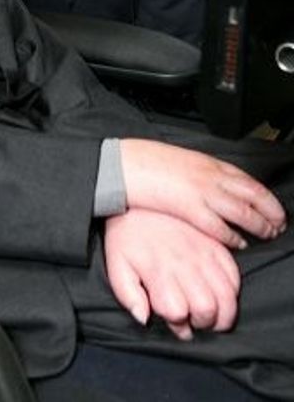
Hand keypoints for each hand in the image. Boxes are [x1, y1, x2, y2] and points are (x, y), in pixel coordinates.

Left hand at [104, 208, 240, 339]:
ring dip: (223, 312)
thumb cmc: (127, 237)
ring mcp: (202, 253)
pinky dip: (232, 290)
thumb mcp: (117, 265)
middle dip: (204, 323)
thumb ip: (128, 295)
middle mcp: (183, 264)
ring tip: (213, 314)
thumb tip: (143, 318)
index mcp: (158, 271)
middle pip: (208, 309)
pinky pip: (234, 274)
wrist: (139, 202)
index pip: (178, 313)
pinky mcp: (214, 244)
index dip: (178, 325)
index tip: (175, 321)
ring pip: (227, 295)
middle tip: (196, 319)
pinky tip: (220, 292)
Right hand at [120, 139, 285, 248]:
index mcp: (208, 163)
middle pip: (252, 195)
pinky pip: (219, 226)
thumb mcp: (181, 160)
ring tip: (268, 234)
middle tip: (279, 224)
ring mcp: (202, 192)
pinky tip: (240, 243)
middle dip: (270, 212)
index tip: (275, 207)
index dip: (266, 196)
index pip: (248, 180)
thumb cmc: (148, 162)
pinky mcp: (190, 209)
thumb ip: (200, 171)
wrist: (126, 164)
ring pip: (243, 212)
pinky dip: (233, 236)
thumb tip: (214, 181)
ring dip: (260, 225)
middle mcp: (210, 176)